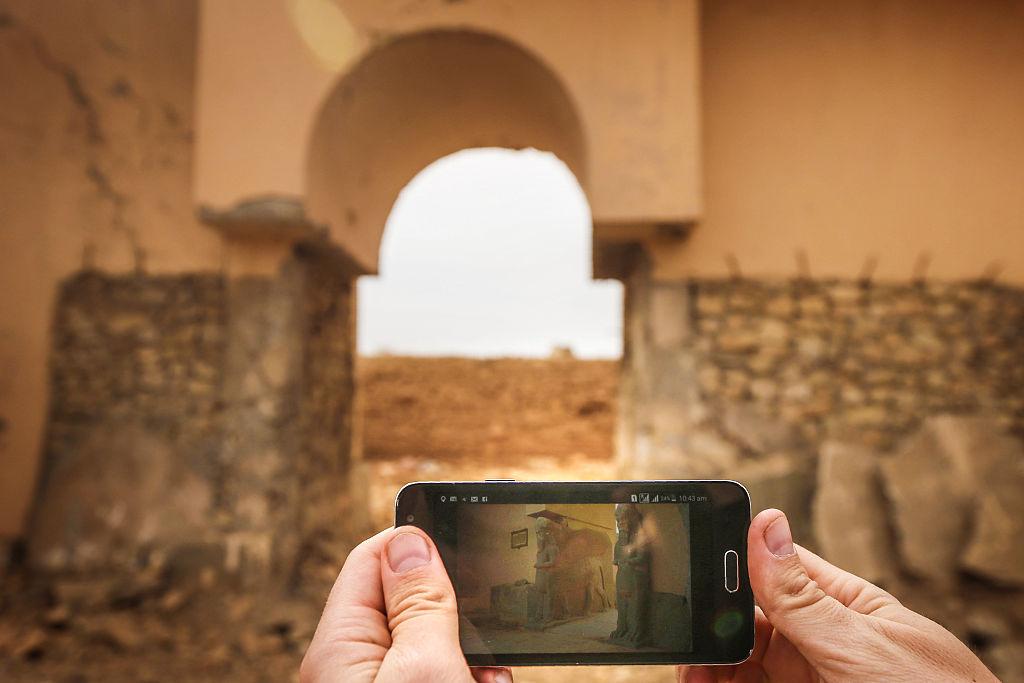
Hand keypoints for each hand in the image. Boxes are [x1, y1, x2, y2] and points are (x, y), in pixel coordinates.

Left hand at [301, 527, 511, 682]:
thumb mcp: (427, 667)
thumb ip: (421, 601)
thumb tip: (410, 539)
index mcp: (340, 647)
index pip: (373, 558)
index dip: (419, 539)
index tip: (467, 530)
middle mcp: (354, 665)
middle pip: (407, 598)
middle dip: (456, 603)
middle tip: (494, 618)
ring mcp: (381, 682)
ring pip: (431, 638)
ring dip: (469, 646)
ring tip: (491, 670)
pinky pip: (436, 670)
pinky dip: (469, 673)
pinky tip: (488, 682)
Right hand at [679, 509, 997, 682]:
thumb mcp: (862, 644)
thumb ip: (805, 594)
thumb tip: (767, 524)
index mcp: (847, 606)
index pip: (777, 568)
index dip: (732, 563)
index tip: (691, 565)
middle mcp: (824, 642)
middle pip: (749, 621)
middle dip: (713, 621)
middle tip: (684, 630)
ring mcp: (811, 680)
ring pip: (742, 663)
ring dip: (710, 661)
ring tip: (688, 667)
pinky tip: (703, 682)